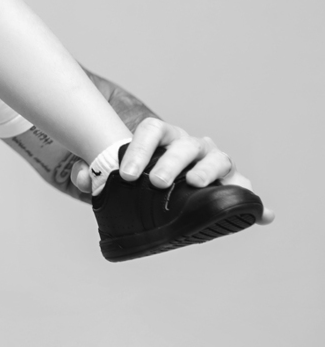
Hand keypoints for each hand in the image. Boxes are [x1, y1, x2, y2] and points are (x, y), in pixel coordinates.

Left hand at [70, 118, 272, 221]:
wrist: (166, 188)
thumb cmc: (141, 178)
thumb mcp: (116, 177)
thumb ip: (93, 175)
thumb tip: (84, 176)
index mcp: (163, 138)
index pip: (152, 130)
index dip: (140, 149)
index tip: (127, 175)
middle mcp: (191, 146)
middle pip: (184, 145)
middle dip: (171, 162)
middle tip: (157, 183)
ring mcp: (214, 164)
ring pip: (218, 159)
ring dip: (209, 171)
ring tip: (196, 185)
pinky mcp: (232, 185)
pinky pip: (247, 191)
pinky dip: (255, 203)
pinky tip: (261, 216)